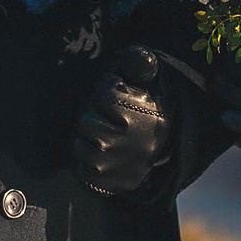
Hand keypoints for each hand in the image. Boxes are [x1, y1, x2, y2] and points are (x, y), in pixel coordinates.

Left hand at [72, 45, 174, 195]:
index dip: (106, 90)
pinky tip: (101, 153)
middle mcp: (132, 144)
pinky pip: (79, 169)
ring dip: (86, 138)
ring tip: (103, 134)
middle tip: (106, 116)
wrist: (162, 148)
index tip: (117, 91)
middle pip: (86, 122)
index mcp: (145, 117)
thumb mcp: (150, 82)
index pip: (104, 95)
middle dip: (93, 115)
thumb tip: (137, 56)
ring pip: (79, 146)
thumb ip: (140, 64)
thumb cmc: (148, 109)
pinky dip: (84, 160)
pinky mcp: (110, 185)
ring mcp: (119, 167)